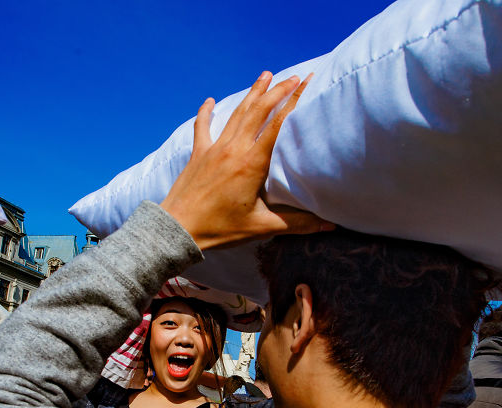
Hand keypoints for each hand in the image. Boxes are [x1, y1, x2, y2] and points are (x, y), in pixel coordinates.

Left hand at [161, 72, 332, 249]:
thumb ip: (298, 224)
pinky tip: (209, 101)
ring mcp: (213, 149)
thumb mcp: (261, 227)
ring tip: (265, 76)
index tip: (308, 83)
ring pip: (236, 114)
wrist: (178, 229)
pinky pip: (202, 127)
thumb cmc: (219, 229)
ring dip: (252, 93)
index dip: (295, 101)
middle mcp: (233, 149)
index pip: (278, 124)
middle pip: (259, 111)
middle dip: (278, 90)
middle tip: (294, 76)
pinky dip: (205, 112)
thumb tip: (330, 226)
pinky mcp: (197, 154)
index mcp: (252, 163)